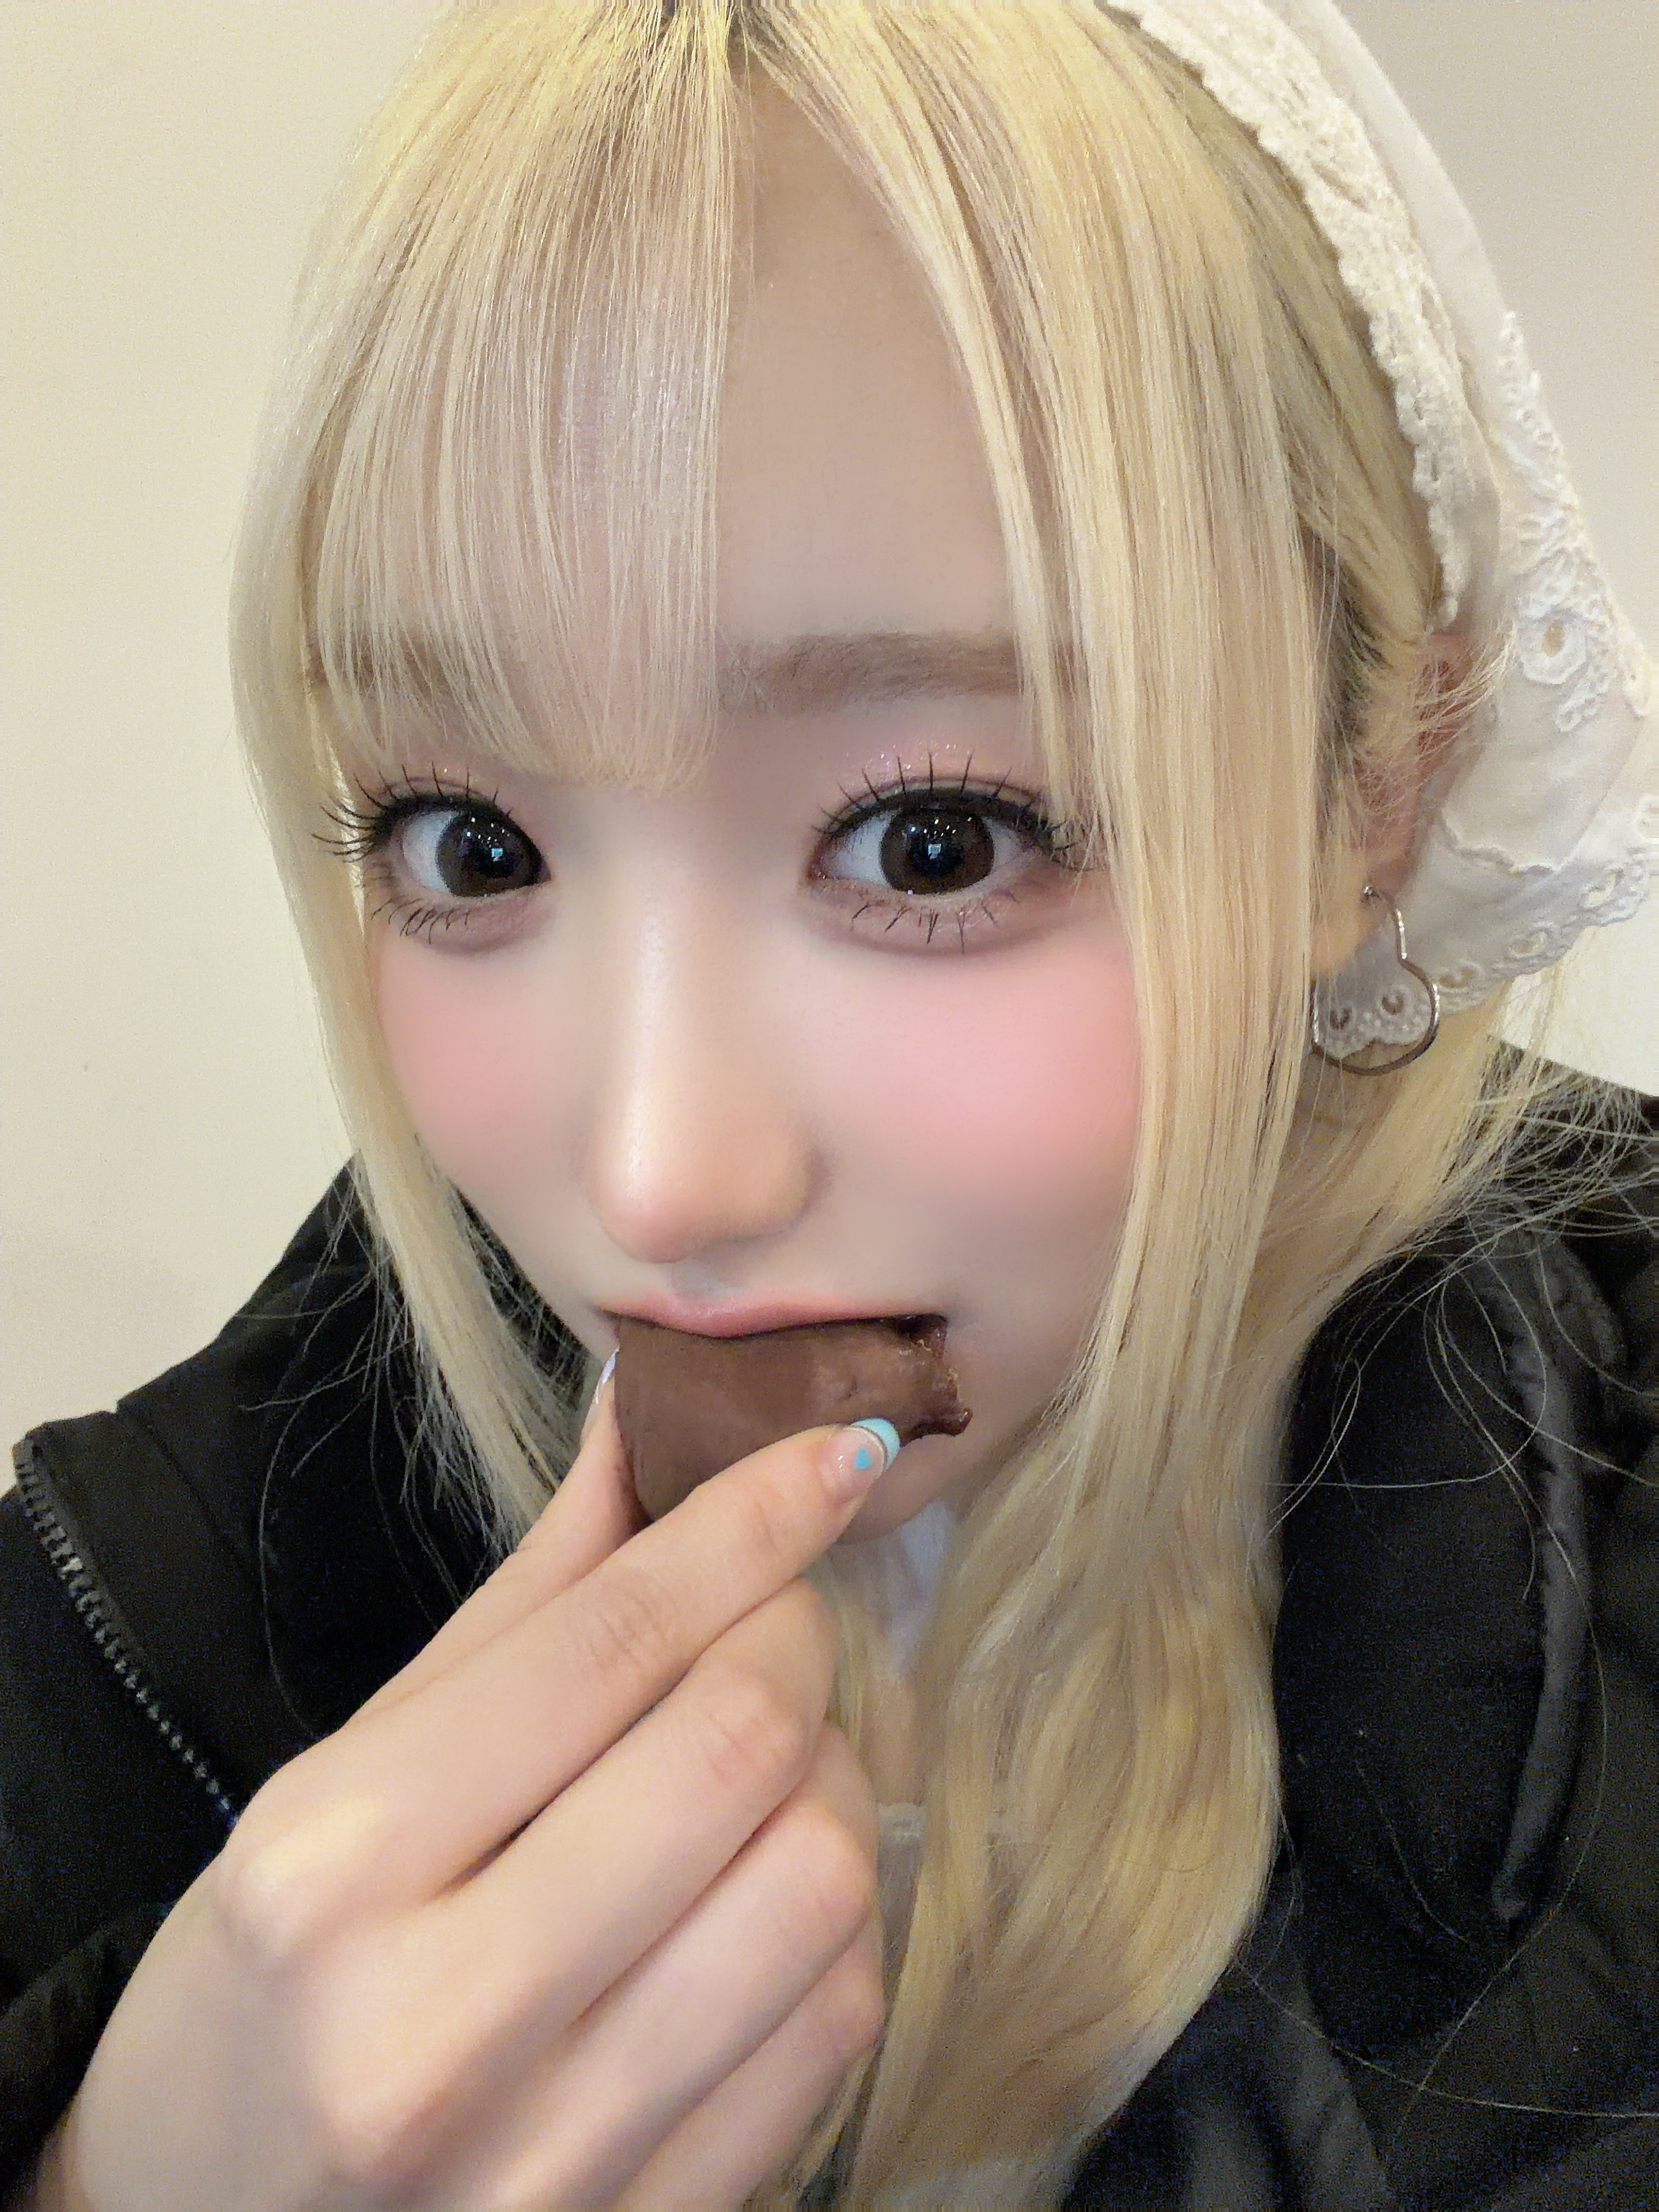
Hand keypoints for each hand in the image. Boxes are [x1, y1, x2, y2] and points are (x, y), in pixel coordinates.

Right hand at [48, 1387, 886, 2209]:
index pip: (610, 1642)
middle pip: (738, 1745)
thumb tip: (652, 1423)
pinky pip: (836, 2020)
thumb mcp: (342, 1777)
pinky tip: (766, 1883)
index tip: (835, 1450)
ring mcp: (558, 2151)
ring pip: (821, 1881)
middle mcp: (444, 2017)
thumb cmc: (264, 1982)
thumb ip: (520, 1607)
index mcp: (340, 1861)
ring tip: (770, 1762)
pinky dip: (836, 1914)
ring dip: (836, 1776)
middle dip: (796, 1638)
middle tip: (771, 1617)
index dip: (749, 1523)